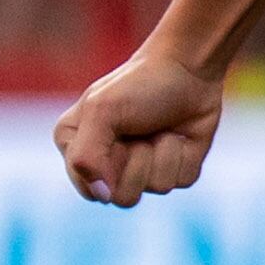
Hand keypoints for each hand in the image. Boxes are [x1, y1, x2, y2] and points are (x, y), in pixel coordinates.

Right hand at [53, 45, 226, 206]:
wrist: (187, 67)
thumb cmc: (138, 84)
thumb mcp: (102, 111)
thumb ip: (87, 156)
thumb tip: (102, 195)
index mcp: (77, 150)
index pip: (90, 189)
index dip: (108, 166)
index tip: (114, 133)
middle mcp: (108, 165)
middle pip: (123, 197)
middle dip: (138, 161)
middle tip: (142, 130)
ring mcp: (144, 170)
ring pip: (157, 188)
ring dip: (164, 152)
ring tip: (162, 127)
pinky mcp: (176, 170)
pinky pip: (182, 180)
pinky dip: (185, 154)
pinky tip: (181, 133)